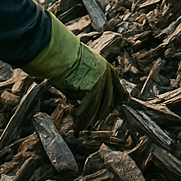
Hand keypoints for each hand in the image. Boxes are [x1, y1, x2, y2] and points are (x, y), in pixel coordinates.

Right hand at [24, 13, 126, 129]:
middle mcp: (109, 75)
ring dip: (89, 119)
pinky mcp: (94, 87)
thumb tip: (84, 102)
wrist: (61, 53)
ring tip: (81, 127)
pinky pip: (89, 108)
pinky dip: (82, 119)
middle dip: (100, 114)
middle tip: (91, 123)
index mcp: (108, 69)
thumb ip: (89, 87)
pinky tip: (77, 125)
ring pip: (99, 107)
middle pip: (110, 102)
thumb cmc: (67, 62)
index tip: (112, 110)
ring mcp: (103, 80)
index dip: (116, 102)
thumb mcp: (83, 73)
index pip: (119, 90)